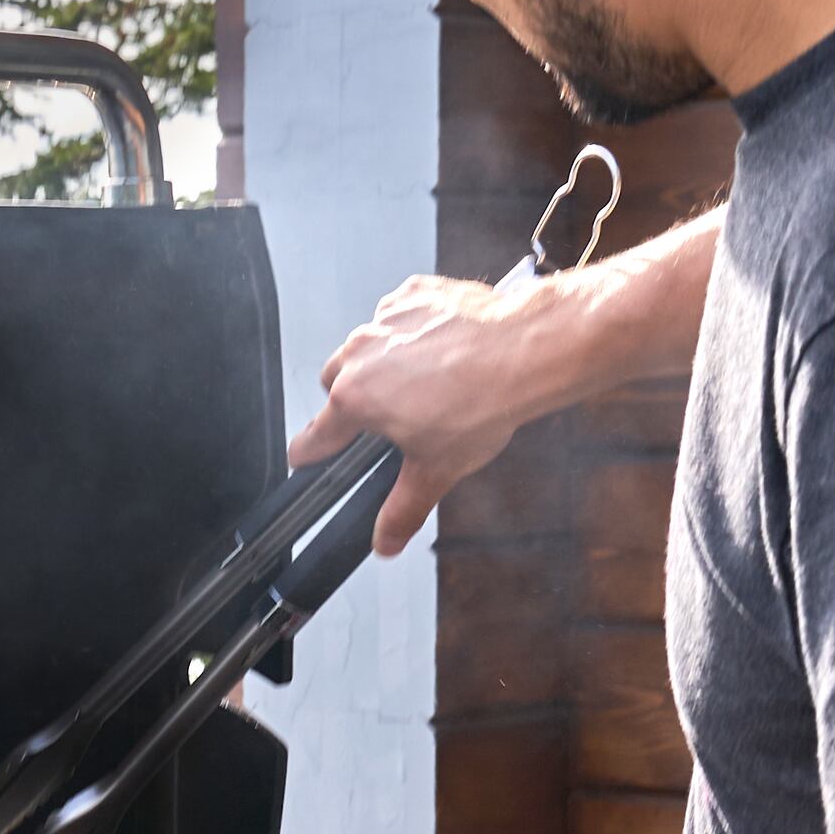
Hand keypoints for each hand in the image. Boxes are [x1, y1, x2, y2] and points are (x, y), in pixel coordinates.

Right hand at [292, 272, 557, 557]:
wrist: (527, 350)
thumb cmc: (483, 402)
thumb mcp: (438, 469)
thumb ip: (403, 509)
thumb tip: (385, 540)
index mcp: (355, 398)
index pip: (315, 435)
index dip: (310, 455)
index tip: (307, 458)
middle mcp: (361, 352)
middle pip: (336, 385)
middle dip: (355, 403)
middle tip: (391, 421)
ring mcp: (386, 318)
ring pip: (366, 346)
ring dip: (383, 364)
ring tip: (427, 384)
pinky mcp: (414, 293)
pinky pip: (398, 316)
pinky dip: (412, 333)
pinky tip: (442, 351)